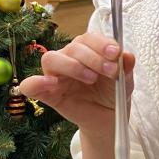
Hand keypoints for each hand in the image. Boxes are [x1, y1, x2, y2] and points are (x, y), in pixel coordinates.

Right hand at [19, 33, 134, 135]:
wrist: (108, 119)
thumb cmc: (113, 94)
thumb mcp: (125, 80)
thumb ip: (126, 67)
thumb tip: (127, 55)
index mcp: (87, 50)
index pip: (88, 38)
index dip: (101, 43)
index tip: (116, 53)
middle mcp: (70, 58)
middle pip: (73, 47)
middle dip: (93, 57)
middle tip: (110, 72)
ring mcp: (56, 76)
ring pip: (51, 58)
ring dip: (72, 66)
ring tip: (91, 78)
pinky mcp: (48, 94)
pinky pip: (31, 85)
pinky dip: (35, 82)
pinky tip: (51, 83)